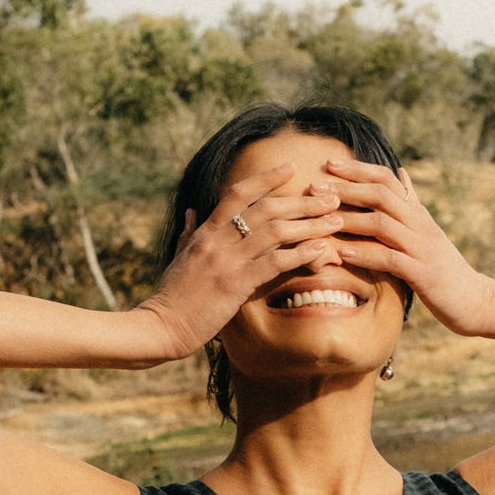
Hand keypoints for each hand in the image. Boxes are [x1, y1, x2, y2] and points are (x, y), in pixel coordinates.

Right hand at [130, 165, 344, 359]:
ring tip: (335, 221)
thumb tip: (192, 212)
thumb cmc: (171, 296)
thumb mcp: (177, 257)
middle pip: (266, 208)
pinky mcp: (235, 285)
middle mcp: (217, 240)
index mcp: (205, 231)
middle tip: (331, 198)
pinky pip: (275, 263)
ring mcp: (226, 261)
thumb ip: (190, 233)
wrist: (159, 326)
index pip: (238, 193)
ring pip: (276, 232)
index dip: (266, 178)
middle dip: (303, 201)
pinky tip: (321, 251)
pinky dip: (301, 254)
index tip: (291, 167)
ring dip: (310, 225)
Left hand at [318, 158, 494, 333]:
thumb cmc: (446, 268)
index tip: (328, 163)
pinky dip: (366, 254)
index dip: (357, 169)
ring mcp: (422, 248)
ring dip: (350, 219)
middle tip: (314, 186)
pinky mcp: (423, 274)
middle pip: (381, 195)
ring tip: (322, 217)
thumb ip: (412, 203)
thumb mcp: (428, 231)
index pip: (387, 179)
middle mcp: (420, 225)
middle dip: (346, 188)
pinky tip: (343, 254)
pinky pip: (391, 260)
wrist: (476, 299)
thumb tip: (401, 172)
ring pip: (382, 224)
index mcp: (418, 213)